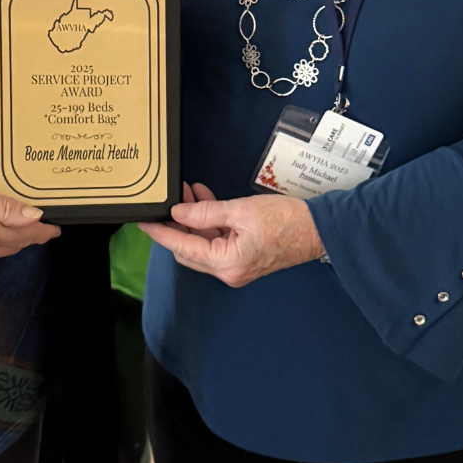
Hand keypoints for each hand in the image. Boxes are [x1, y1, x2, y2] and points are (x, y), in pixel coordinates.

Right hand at [0, 174, 59, 266]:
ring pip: (6, 249)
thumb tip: (34, 216)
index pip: (24, 235)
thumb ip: (7, 206)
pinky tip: (5, 229)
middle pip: (17, 244)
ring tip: (28, 224)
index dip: (43, 232)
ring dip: (18, 238)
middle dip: (32, 235)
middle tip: (46, 224)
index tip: (55, 229)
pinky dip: (3, 240)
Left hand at [139, 181, 324, 287]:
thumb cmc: (286, 221)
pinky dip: (210, 223)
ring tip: (189, 191)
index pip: (182, 247)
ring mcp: (236, 267)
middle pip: (189, 249)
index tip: (144, 222)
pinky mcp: (243, 258)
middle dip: (178, 223)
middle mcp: (228, 271)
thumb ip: (206, 211)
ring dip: (194, 219)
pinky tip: (205, 200)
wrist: (318, 230)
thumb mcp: (241, 210)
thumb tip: (179, 211)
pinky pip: (218, 241)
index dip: (161, 233)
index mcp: (226, 263)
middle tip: (171, 198)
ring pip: (203, 243)